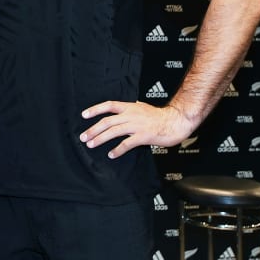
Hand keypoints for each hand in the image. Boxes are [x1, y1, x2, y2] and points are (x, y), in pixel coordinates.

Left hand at [79, 101, 195, 157]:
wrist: (176, 121)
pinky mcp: (143, 136)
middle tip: (83, 137)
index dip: (95, 110)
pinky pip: (127, 143)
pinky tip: (111, 154)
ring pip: (114, 131)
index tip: (84, 115)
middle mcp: (131, 115)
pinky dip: (118, 149)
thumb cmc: (160, 116)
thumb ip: (130, 109)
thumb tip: (120, 109)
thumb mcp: (142, 107)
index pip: (108, 105)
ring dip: (100, 139)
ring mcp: (137, 125)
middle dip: (93, 129)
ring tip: (91, 144)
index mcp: (130, 107)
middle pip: (107, 121)